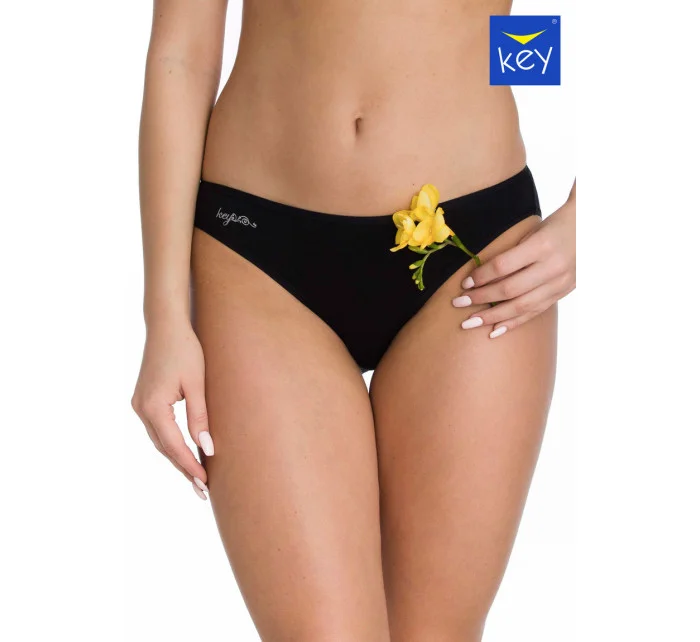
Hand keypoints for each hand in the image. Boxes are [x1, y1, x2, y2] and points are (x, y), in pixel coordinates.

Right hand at [131, 322, 213, 498]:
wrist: (165, 326)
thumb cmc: (185, 350)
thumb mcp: (197, 384)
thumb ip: (200, 417)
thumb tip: (207, 447)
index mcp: (153, 406)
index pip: (173, 446)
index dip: (189, 466)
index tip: (205, 483)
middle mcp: (141, 409)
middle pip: (164, 448)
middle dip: (184, 468)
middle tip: (203, 490)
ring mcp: (139, 405)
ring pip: (160, 440)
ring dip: (177, 458)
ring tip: (197, 477)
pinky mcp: (143, 400)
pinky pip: (158, 429)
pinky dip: (171, 443)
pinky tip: (185, 452)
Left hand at [452, 189, 575, 337]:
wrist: (590, 228)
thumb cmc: (553, 226)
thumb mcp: (531, 231)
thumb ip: (510, 253)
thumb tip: (479, 276)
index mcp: (541, 246)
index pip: (503, 266)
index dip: (481, 276)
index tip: (464, 283)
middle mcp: (552, 267)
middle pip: (509, 289)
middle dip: (481, 299)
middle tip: (458, 303)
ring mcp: (560, 282)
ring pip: (521, 306)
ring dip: (493, 317)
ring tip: (470, 322)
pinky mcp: (563, 292)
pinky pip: (535, 312)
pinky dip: (514, 323)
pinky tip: (495, 331)